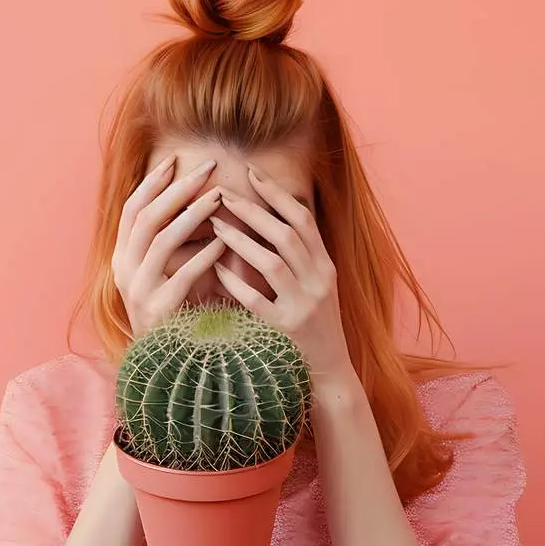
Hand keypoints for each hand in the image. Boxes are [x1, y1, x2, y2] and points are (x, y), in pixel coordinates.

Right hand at [112, 155, 227, 335]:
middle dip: (177, 189)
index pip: (132, 210)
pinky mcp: (159, 310)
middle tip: (207, 168)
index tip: (175, 160)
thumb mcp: (163, 272)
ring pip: (162, 241)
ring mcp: (139, 291)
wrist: (165, 364)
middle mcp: (124, 271)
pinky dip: (205, 255)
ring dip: (193, 215)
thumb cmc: (174, 312)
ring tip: (220, 198)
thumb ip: (170, 240)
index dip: (152, 183)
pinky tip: (225, 242)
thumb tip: (195, 197)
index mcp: (122, 258)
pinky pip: (183, 275)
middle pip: (147, 218)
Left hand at [210, 163, 356, 389]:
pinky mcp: (286, 330)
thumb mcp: (316, 285)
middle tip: (223, 193)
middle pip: (286, 235)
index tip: (251, 172)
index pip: (303, 220)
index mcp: (326, 266)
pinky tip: (216, 270)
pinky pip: (257, 302)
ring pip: (272, 263)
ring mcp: (304, 306)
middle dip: (254, 210)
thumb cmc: (314, 326)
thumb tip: (271, 215)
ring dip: (242, 241)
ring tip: (215, 225)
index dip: (276, 194)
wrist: (329, 373)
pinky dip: (236, 283)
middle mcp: (319, 281)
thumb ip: (299, 254)